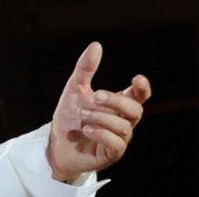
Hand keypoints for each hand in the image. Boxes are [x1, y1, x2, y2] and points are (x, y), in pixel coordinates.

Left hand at [46, 42, 151, 182]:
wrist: (56, 143)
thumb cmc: (70, 116)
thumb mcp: (75, 88)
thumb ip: (85, 68)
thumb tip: (96, 45)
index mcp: (118, 105)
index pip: (139, 96)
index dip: (143, 88)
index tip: (138, 79)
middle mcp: (123, 121)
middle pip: (136, 110)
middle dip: (116, 101)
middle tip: (96, 96)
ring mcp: (119, 139)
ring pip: (124, 127)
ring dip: (102, 118)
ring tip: (82, 115)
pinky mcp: (111, 154)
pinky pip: (117, 144)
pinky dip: (101, 134)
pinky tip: (86, 129)